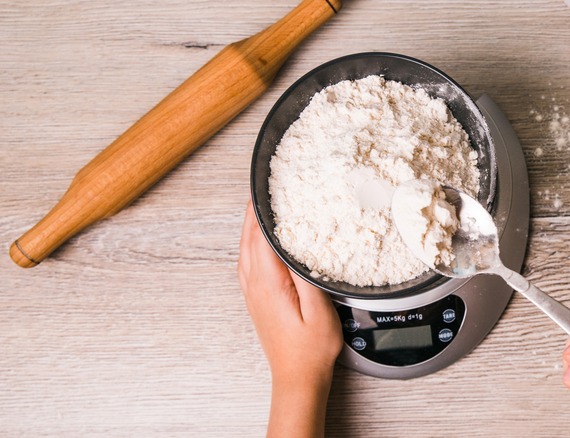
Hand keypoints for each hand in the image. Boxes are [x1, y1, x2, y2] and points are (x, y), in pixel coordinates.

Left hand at [238, 201, 341, 437]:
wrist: (296, 377)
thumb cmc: (311, 349)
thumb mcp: (319, 310)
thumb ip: (305, 275)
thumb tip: (295, 245)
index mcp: (268, 283)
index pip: (259, 235)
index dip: (261, 209)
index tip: (264, 187)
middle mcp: (254, 285)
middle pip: (248, 238)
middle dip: (253, 210)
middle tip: (262, 187)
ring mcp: (252, 292)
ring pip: (245, 249)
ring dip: (251, 225)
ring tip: (261, 206)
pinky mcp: (256, 298)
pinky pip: (248, 261)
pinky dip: (252, 242)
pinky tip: (261, 240)